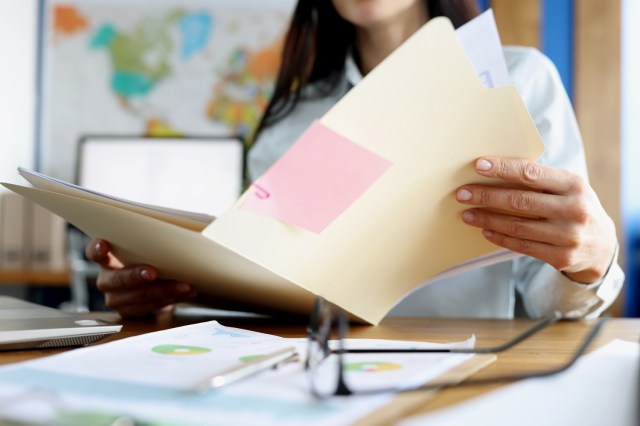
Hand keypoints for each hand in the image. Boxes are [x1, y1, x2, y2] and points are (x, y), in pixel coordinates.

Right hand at [85, 238, 197, 316]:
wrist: (153, 284)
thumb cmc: (149, 259)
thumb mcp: (145, 249)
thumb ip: (149, 243)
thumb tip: (175, 233)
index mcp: (106, 259)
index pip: (94, 252)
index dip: (97, 249)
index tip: (104, 244)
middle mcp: (107, 280)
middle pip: (117, 279)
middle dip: (136, 276)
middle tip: (153, 272)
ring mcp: (116, 298)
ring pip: (138, 296)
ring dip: (164, 290)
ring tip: (184, 285)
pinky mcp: (130, 312)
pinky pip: (150, 307)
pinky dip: (170, 299)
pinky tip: (185, 293)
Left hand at [456, 157, 616, 283]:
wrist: (601, 246)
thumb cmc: (573, 207)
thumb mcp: (567, 188)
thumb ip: (540, 180)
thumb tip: (493, 170)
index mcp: (574, 184)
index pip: (531, 173)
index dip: (502, 168)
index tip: (478, 165)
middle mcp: (574, 209)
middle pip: (520, 201)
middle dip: (486, 196)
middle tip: (462, 193)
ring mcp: (569, 235)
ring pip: (517, 226)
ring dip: (487, 219)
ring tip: (466, 213)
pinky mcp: (561, 257)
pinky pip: (522, 246)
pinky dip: (499, 237)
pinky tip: (484, 230)